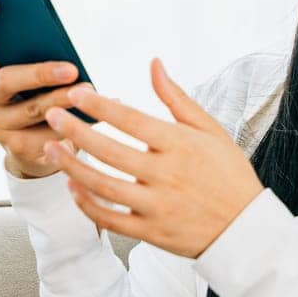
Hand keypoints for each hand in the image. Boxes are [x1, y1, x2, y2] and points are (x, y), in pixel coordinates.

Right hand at [0, 0, 91, 178]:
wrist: (33, 147)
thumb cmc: (34, 94)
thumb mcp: (30, 71)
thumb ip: (34, 52)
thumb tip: (59, 38)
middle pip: (6, 80)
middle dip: (40, 74)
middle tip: (72, 69)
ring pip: (31, 110)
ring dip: (63, 100)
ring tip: (89, 91)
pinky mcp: (15, 149)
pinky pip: (47, 136)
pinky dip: (74, 125)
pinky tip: (95, 115)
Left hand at [41, 57, 265, 258]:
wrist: (247, 229)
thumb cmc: (229, 172)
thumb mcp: (209, 129)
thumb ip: (176, 98)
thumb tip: (153, 63)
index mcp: (180, 145)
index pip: (131, 121)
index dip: (100, 105)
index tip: (76, 93)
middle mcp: (166, 175)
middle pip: (110, 151)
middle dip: (75, 131)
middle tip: (51, 114)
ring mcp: (157, 206)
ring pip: (103, 186)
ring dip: (72, 167)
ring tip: (50, 148)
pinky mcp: (151, 233)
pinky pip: (110, 219)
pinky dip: (87, 204)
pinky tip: (72, 186)